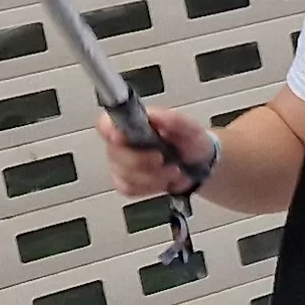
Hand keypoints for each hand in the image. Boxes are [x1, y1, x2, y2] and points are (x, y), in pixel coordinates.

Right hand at [99, 105, 217, 198]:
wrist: (199, 164)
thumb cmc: (190, 142)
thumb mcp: (189, 127)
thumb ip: (173, 120)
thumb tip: (154, 115)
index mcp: (132, 124)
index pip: (105, 124)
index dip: (109, 131)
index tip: (121, 138)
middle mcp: (122, 144)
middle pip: (114, 154)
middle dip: (142, 161)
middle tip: (162, 159)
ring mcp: (122, 164)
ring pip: (124, 175)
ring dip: (153, 176)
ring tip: (172, 170)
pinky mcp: (126, 182)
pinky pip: (130, 189)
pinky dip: (152, 187)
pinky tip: (164, 179)